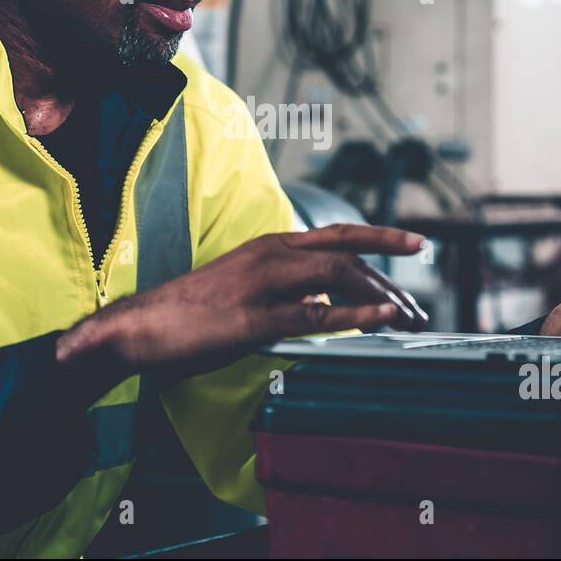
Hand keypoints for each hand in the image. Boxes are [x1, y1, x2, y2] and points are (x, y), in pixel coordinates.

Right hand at [58, 224, 428, 378]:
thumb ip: (285, 289)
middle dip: (389, 270)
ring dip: (380, 296)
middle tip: (418, 299)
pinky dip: (355, 316)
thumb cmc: (190, 311)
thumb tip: (322, 303)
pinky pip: (316, 314)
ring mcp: (264, 284)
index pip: (336, 233)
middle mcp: (271, 255)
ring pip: (337, 276)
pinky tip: (381, 320)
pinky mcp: (254, 318)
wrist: (141, 326)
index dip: (379, 236)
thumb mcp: (245, 288)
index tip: (414, 244)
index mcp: (269, 246)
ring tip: (407, 317)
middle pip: (346, 251)